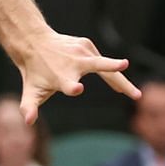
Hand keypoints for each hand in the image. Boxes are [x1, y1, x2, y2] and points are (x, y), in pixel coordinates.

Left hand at [14, 30, 138, 125]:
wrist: (35, 43)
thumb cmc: (34, 72)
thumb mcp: (31, 91)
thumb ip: (29, 107)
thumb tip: (28, 122)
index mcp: (60, 77)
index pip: (67, 83)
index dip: (72, 87)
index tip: (77, 88)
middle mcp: (73, 62)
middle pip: (97, 65)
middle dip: (111, 66)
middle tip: (124, 65)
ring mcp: (82, 51)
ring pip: (106, 65)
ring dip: (121, 79)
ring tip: (135, 95)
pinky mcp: (88, 46)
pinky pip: (103, 63)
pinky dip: (112, 73)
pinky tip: (121, 88)